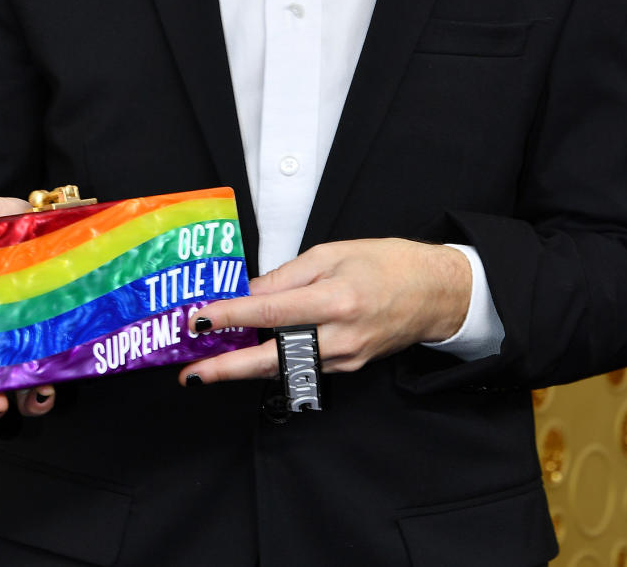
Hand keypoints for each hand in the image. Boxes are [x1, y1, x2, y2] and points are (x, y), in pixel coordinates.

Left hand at [178, 238, 471, 385]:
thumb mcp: (335, 252)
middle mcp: (340, 336)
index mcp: (336, 298)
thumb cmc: (389, 263)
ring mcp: (345, 358)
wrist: (435, 293)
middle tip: (192, 374)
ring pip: (285, 367)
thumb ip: (289, 275)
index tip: (202, 318)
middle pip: (273, 356)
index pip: (272, 310)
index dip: (233, 315)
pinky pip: (305, 366)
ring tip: (211, 366)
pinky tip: (253, 358)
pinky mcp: (349, 368)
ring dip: (246, 368)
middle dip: (228, 368)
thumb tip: (251, 291)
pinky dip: (276, 362)